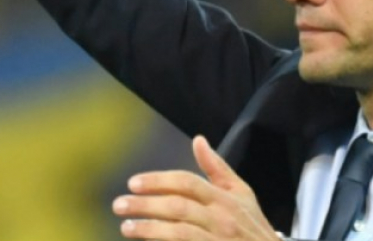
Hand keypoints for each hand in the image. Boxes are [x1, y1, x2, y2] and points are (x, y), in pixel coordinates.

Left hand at [113, 135, 279, 240]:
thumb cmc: (253, 227)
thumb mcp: (242, 193)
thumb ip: (217, 168)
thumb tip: (198, 140)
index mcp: (225, 198)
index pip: (186, 183)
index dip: (158, 181)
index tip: (133, 183)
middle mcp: (221, 219)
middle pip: (177, 207)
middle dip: (145, 205)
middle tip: (119, 204)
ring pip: (178, 233)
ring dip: (149, 229)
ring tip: (127, 227)